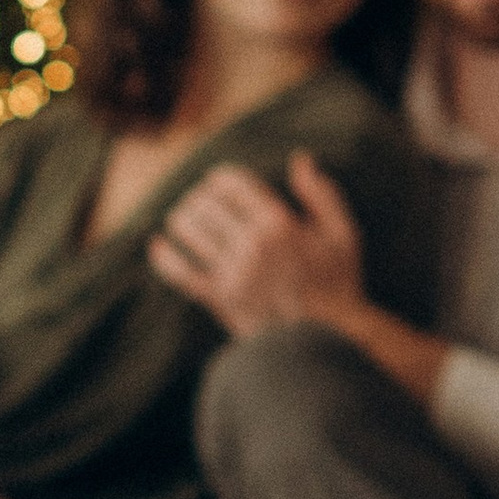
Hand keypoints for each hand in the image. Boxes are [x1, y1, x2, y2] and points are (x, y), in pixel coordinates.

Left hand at [147, 149, 368, 339]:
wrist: (325, 339)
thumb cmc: (337, 284)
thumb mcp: (342, 233)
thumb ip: (321, 194)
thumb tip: (300, 160)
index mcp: (280, 223)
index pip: (235, 185)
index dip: (219, 178)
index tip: (215, 180)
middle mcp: (253, 244)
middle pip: (208, 205)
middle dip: (199, 197)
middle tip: (198, 200)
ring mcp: (234, 272)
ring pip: (191, 232)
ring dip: (182, 220)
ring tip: (182, 218)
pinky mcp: (221, 299)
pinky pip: (182, 274)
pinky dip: (164, 258)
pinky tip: (157, 245)